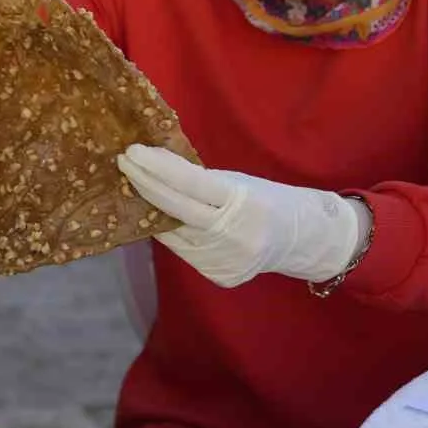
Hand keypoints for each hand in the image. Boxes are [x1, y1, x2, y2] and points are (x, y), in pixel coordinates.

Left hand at [116, 144, 369, 288]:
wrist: (303, 240)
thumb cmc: (267, 200)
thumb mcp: (239, 184)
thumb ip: (201, 183)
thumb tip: (153, 170)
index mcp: (242, 202)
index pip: (190, 184)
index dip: (158, 168)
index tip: (133, 152)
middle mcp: (233, 235)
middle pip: (175, 209)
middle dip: (145, 184)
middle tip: (124, 163)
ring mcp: (225, 260)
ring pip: (173, 233)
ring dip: (153, 209)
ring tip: (138, 185)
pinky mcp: (219, 276)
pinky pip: (184, 250)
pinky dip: (172, 232)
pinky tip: (163, 216)